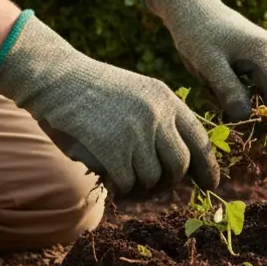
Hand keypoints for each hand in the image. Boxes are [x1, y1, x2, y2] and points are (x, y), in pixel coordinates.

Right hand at [0, 11, 219, 194]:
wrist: (55, 77)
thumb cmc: (93, 91)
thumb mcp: (138, 95)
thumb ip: (161, 122)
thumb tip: (184, 168)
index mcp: (167, 100)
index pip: (199, 139)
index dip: (208, 166)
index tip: (211, 184)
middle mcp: (157, 114)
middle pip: (180, 165)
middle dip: (169, 181)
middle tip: (154, 186)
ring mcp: (136, 131)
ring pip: (153, 178)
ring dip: (139, 185)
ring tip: (124, 177)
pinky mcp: (113, 147)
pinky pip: (127, 183)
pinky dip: (120, 188)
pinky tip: (110, 180)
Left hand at [142, 0, 266, 120]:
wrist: (193, 6)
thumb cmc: (197, 34)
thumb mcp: (208, 64)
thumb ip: (228, 90)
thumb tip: (246, 117)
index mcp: (265, 54)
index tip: (258, 137)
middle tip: (254, 132)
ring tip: (245, 117)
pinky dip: (265, 94)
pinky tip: (242, 100)